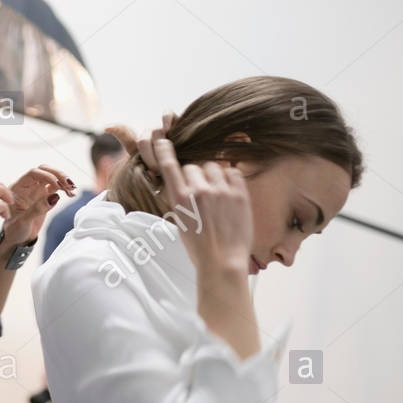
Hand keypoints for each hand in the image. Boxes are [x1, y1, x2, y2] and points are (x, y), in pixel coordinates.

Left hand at [0, 165, 74, 246]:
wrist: (17, 239)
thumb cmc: (14, 230)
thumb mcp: (23, 221)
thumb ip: (37, 209)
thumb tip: (55, 196)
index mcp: (17, 188)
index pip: (33, 173)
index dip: (47, 176)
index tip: (57, 185)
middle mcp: (27, 186)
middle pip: (44, 171)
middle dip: (58, 174)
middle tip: (69, 184)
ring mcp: (37, 190)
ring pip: (52, 177)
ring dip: (63, 181)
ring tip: (72, 189)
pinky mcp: (45, 196)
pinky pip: (57, 187)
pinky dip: (65, 188)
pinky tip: (72, 194)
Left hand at [105, 112, 177, 179]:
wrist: (188, 174)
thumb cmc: (169, 177)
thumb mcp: (152, 180)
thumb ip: (143, 172)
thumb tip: (143, 168)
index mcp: (140, 148)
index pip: (125, 136)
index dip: (117, 130)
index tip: (107, 128)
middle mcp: (149, 136)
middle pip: (143, 140)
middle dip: (148, 156)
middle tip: (155, 169)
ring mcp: (162, 129)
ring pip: (155, 130)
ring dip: (159, 146)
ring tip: (166, 158)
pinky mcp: (176, 123)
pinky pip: (167, 115)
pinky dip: (167, 120)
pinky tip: (168, 130)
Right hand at [153, 137, 251, 277]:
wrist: (222, 262)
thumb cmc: (199, 247)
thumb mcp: (180, 223)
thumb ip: (181, 200)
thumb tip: (183, 184)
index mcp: (180, 199)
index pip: (170, 166)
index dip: (165, 151)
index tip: (162, 140)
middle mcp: (200, 191)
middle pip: (194, 166)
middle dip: (195, 175)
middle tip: (200, 192)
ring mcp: (221, 191)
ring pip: (213, 167)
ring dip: (213, 176)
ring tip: (216, 195)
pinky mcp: (240, 194)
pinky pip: (233, 172)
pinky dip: (230, 178)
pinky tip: (228, 193)